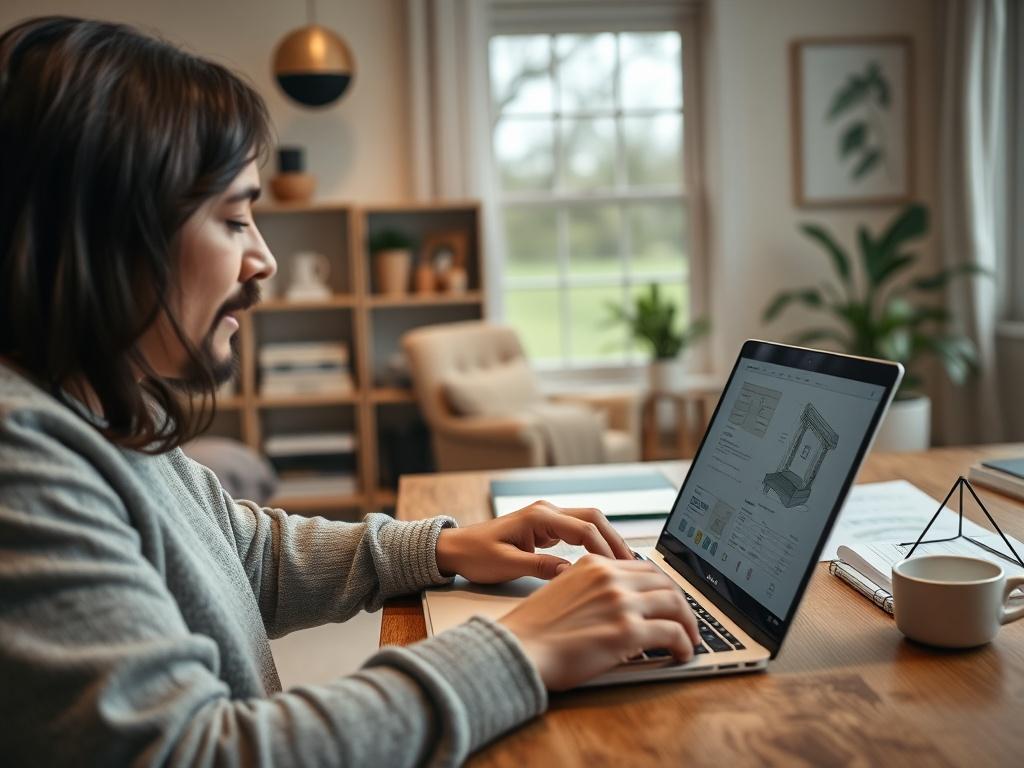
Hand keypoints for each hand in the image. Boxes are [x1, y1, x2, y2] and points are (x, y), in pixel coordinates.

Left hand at [434, 501, 632, 582]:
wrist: (455, 549)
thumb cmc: (475, 555)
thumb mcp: (506, 565)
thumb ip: (540, 568)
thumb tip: (572, 573)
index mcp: (538, 517)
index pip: (584, 529)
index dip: (605, 550)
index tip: (618, 571)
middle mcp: (546, 511)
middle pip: (593, 519)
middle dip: (615, 540)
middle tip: (632, 566)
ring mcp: (547, 518)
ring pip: (589, 522)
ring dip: (608, 541)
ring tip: (625, 565)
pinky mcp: (546, 528)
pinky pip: (578, 531)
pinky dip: (595, 543)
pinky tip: (603, 562)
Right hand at [499, 555, 700, 689]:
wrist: (518, 648)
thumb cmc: (534, 629)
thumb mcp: (562, 590)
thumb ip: (592, 588)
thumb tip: (616, 603)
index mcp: (594, 565)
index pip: (643, 568)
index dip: (662, 586)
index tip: (668, 600)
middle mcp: (611, 578)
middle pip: (664, 583)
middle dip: (681, 603)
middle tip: (686, 621)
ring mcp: (621, 603)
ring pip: (675, 604)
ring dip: (689, 623)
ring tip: (690, 639)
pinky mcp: (628, 632)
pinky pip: (673, 633)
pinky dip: (685, 643)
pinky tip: (683, 653)